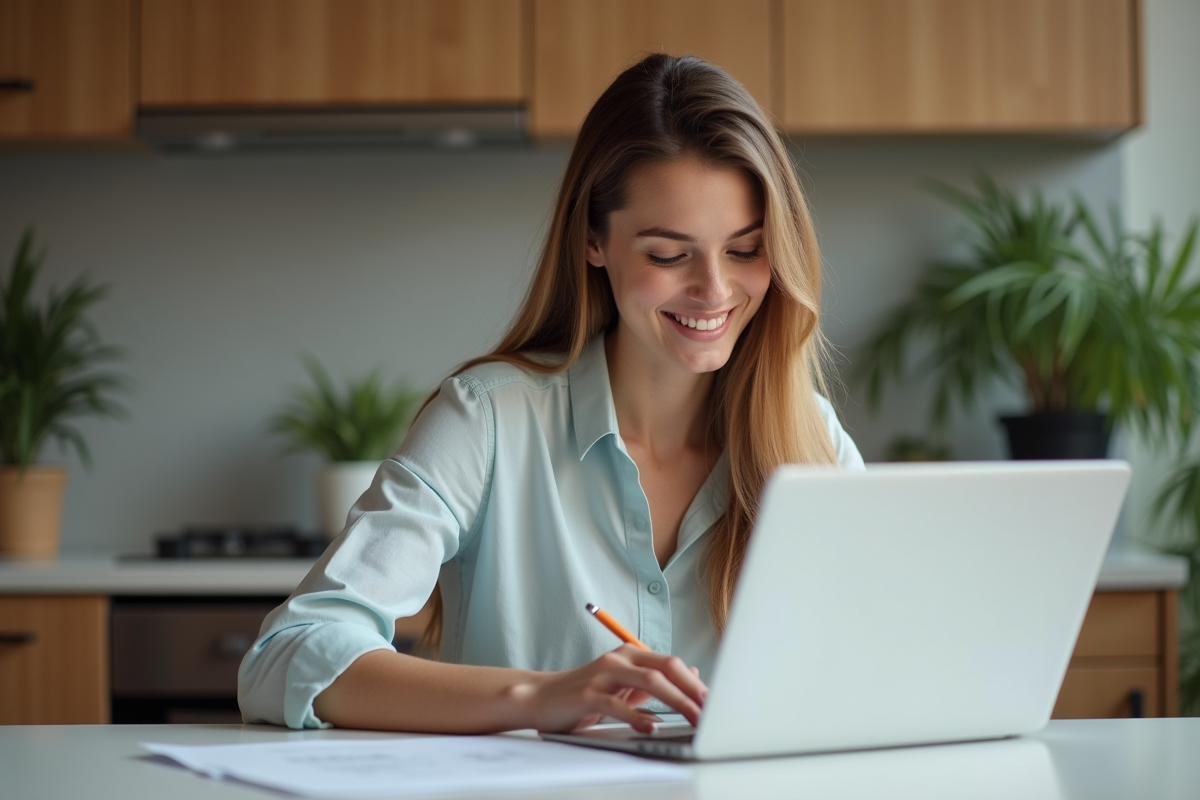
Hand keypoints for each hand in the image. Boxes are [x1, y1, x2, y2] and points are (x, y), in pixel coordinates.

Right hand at [515, 645, 707, 733]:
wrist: (542, 698)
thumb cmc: (585, 694)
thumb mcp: (622, 685)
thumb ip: (653, 680)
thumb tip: (691, 674)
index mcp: (630, 654)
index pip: (671, 663)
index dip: (695, 682)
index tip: (713, 702)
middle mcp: (619, 659)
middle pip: (666, 668)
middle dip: (692, 690)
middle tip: (710, 711)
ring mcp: (603, 675)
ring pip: (649, 681)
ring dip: (677, 702)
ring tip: (693, 718)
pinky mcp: (588, 694)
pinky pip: (618, 704)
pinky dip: (637, 717)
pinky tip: (651, 728)